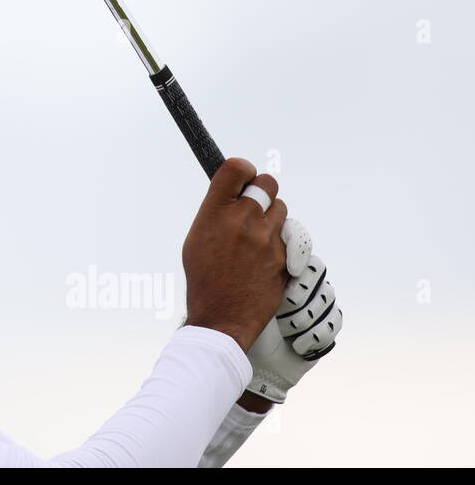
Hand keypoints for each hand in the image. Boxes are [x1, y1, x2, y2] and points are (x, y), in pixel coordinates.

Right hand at [182, 158, 288, 352]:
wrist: (222, 316)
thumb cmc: (205, 277)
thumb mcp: (197, 237)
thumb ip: (216, 211)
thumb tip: (234, 192)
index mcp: (214, 213)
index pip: (236, 169)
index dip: (243, 169)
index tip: (243, 177)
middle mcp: (242, 220)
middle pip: (266, 183)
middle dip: (262, 189)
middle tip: (255, 202)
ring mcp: (267, 239)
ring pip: (281, 209)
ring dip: (272, 217)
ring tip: (257, 235)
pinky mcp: (285, 256)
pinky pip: (288, 236)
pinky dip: (279, 242)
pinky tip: (264, 257)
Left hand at [245, 238, 342, 402]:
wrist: (239, 355)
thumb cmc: (231, 316)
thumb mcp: (230, 281)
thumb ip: (237, 253)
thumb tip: (241, 226)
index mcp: (277, 263)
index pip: (298, 241)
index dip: (299, 248)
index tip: (290, 269)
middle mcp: (298, 280)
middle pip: (316, 268)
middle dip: (300, 289)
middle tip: (283, 306)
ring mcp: (314, 303)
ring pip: (326, 296)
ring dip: (302, 316)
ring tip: (282, 328)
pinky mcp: (325, 326)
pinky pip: (333, 322)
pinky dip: (313, 334)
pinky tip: (294, 343)